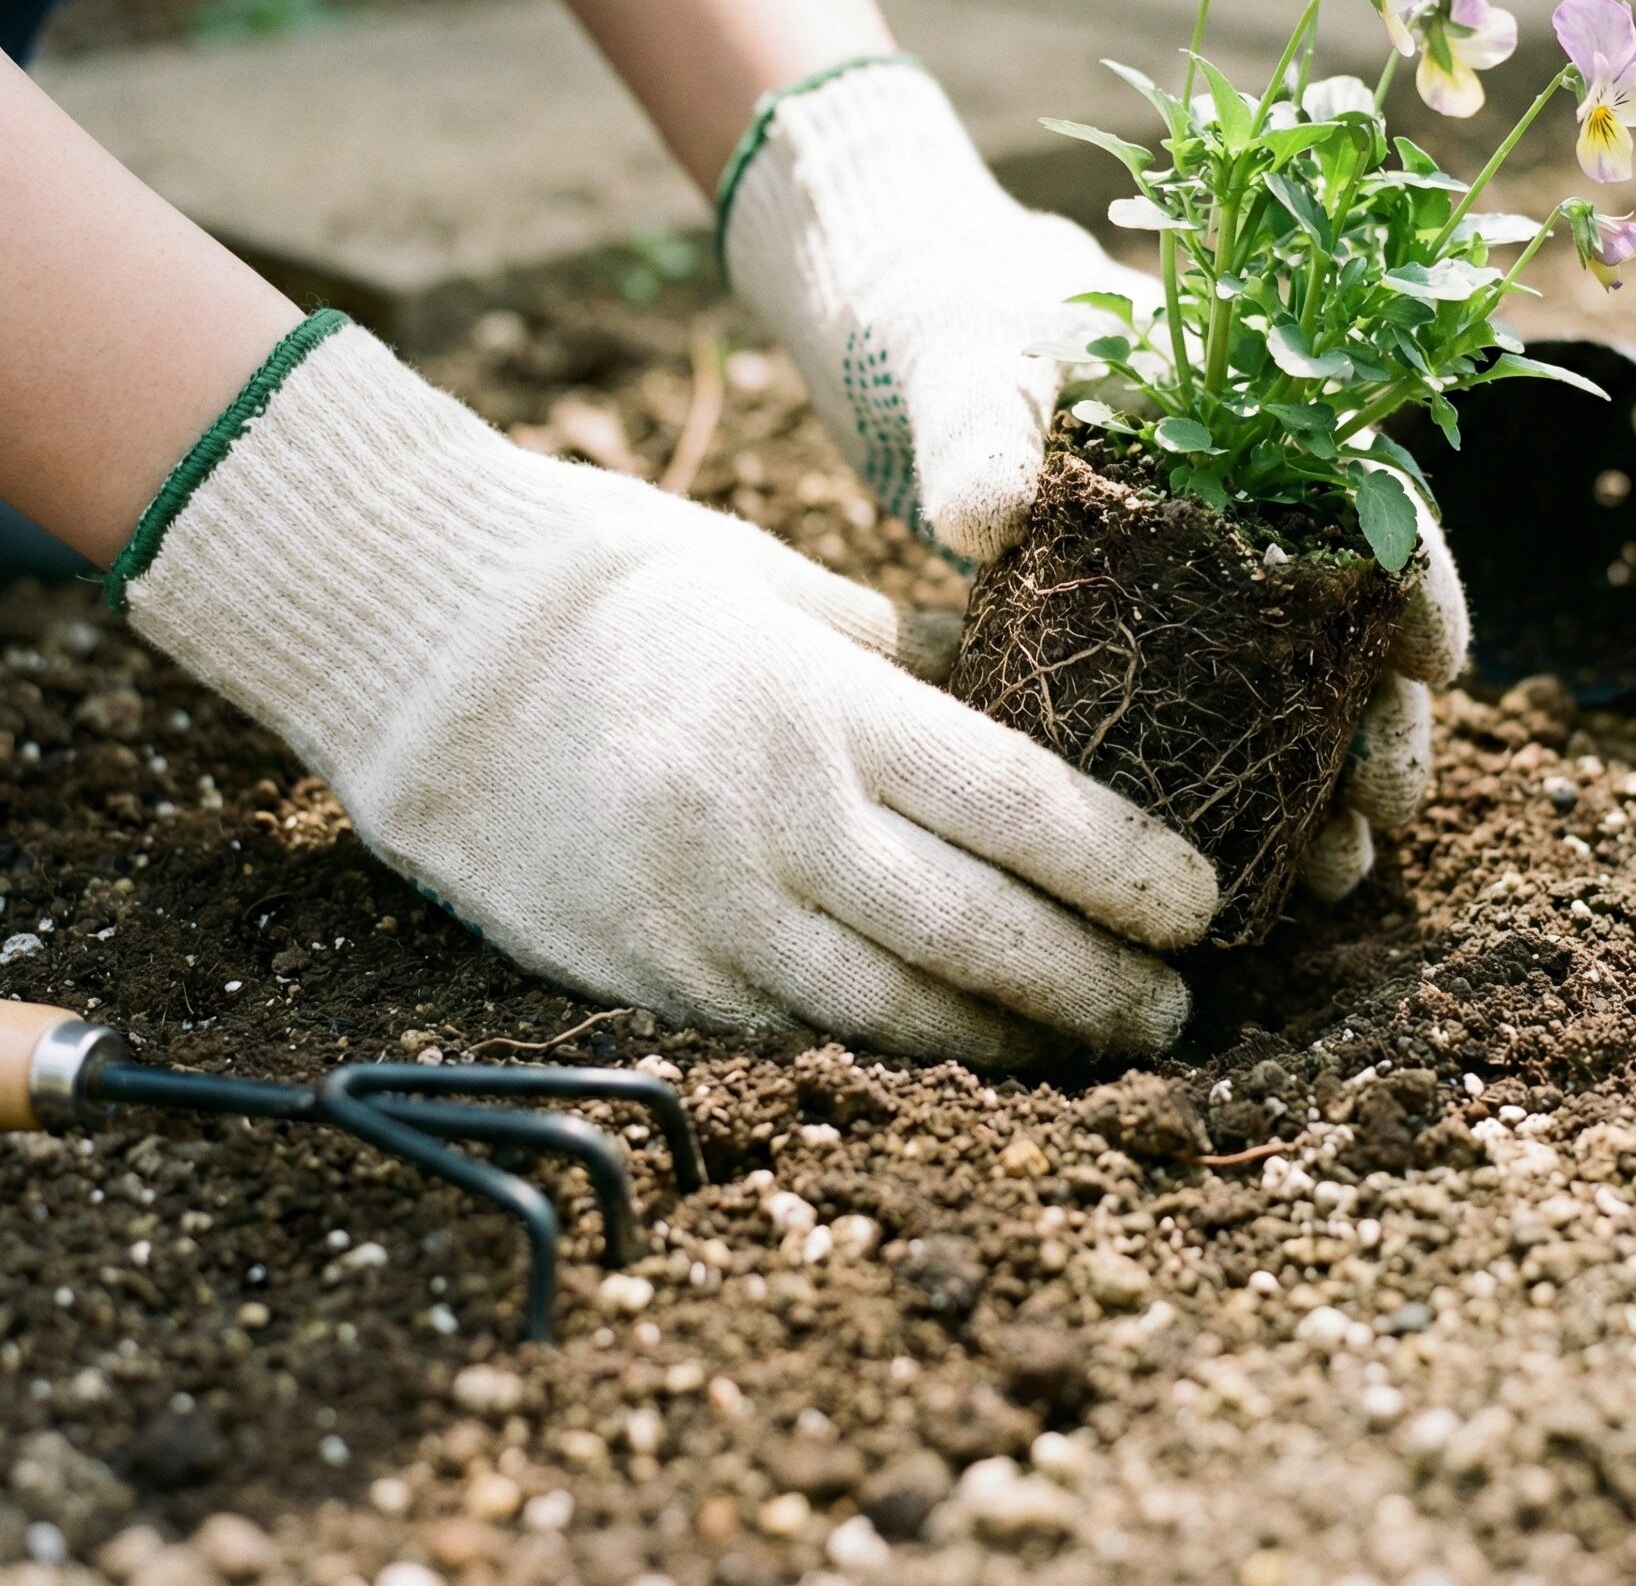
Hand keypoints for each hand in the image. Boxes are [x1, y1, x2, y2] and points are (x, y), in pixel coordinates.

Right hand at [116, 320, 1218, 1062]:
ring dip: (1010, 1044)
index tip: (1206, 900)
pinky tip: (956, 1059)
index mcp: (819, 702)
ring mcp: (700, 910)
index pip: (1016, 802)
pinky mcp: (644, 972)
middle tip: (1179, 1004)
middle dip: (1097, 981)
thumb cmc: (621, 584)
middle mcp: (769, 820)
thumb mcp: (781, 585)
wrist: (422, 647)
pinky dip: (890, 1055)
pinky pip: (794, 1035)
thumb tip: (1016, 714)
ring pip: (893, 1013)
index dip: (1125, 865)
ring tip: (1092, 1049)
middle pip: (975, 931)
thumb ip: (905, 662)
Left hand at [724, 58, 1466, 902]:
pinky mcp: (1140, 631)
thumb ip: (976, 425)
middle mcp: (1243, 507)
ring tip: (1330, 876)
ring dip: (1323, 776)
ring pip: (1295, 684)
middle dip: (1383, 719)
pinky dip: (1234, 782)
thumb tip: (978, 520)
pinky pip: (1206, 714)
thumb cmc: (961, 325)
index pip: (1367, 492)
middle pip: (1350, 620)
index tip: (1437, 664)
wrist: (916, 337)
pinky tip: (1243, 863)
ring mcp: (1196, 577)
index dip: (1417, 576)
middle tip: (1382, 814)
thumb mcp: (968, 360)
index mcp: (1239, 421)